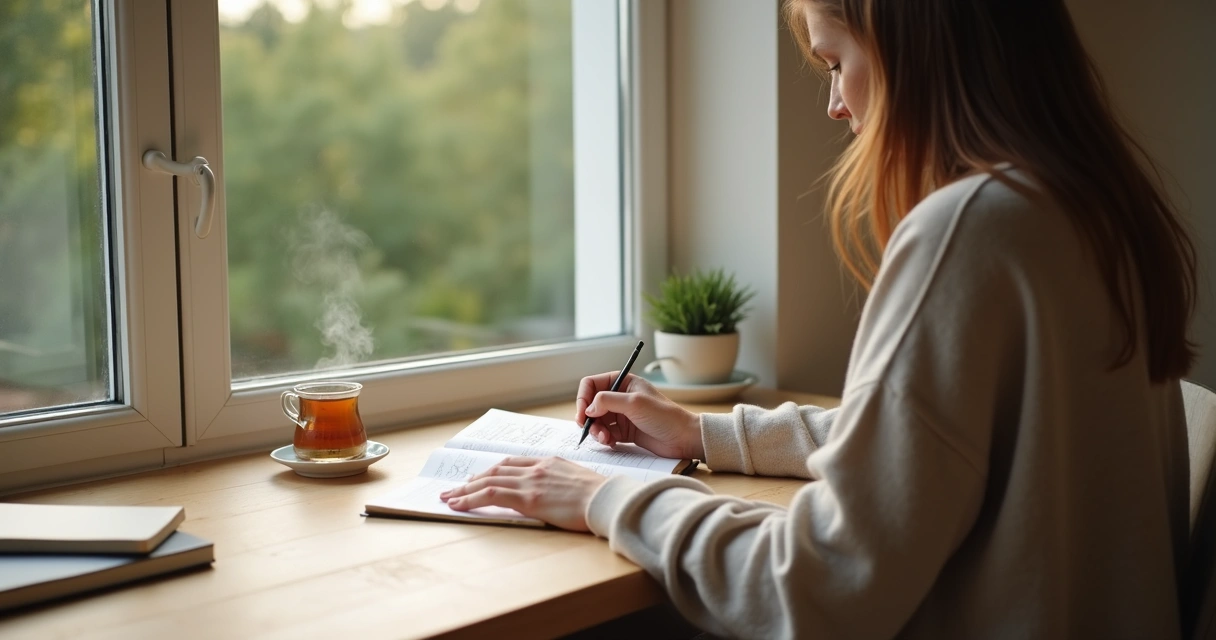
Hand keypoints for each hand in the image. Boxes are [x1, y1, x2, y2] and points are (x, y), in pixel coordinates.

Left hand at [440, 457, 607, 531]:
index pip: (512, 463)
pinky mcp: (528, 498)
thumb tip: (554, 494)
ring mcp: (531, 481)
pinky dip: (470, 498)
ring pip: (488, 481)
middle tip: (455, 488)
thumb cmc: (601, 496)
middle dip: (472, 480)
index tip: (479, 478)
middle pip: (495, 470)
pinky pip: (491, 494)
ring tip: (448, 497)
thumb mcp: (579, 482)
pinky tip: (457, 504)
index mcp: (549, 462)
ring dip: (464, 490)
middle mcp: (536, 468)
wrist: (608, 499)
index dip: (492, 471)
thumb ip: (561, 483)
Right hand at [577, 372, 704, 459]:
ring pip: (597, 421)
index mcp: (623, 382)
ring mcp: (621, 414)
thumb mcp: (634, 403)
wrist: (683, 438)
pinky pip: (605, 433)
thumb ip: (607, 401)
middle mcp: (620, 397)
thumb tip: (588, 409)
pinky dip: (604, 439)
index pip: (591, 384)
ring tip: (606, 439)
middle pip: (591, 405)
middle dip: (589, 419)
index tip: (583, 415)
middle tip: (593, 431)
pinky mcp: (624, 431)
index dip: (583, 398)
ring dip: (597, 431)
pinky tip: (612, 443)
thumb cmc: (664, 416)